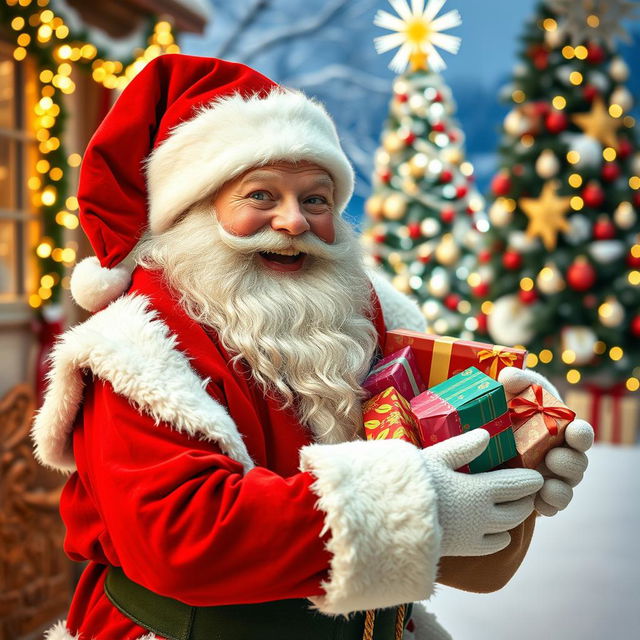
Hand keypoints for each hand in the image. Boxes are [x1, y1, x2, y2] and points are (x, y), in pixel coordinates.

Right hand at [421, 429, 542, 556]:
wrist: (393, 520)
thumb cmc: (412, 483)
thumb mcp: (435, 458)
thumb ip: (463, 448)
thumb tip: (486, 435)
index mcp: (479, 490)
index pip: (516, 486)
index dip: (530, 481)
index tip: (538, 476)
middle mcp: (484, 515)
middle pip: (518, 510)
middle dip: (526, 500)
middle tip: (529, 492)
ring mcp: (475, 535)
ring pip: (508, 528)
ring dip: (516, 517)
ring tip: (517, 509)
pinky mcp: (464, 549)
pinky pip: (493, 546)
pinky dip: (501, 538)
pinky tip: (499, 533)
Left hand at [498, 367, 594, 516]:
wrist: (484, 435)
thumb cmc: (506, 410)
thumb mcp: (511, 392)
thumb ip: (514, 380)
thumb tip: (510, 377)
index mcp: (560, 430)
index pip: (581, 434)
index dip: (581, 434)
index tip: (574, 431)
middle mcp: (561, 455)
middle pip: (578, 464)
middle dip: (569, 462)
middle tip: (553, 457)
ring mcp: (551, 477)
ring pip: (566, 488)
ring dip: (560, 488)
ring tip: (545, 484)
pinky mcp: (535, 494)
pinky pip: (550, 506)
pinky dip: (547, 505)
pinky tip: (536, 503)